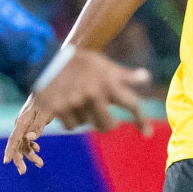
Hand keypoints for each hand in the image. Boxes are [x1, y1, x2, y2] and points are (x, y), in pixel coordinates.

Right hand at [4, 48, 152, 174]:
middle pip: (108, 125)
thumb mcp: (103, 64)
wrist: (46, 58)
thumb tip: (146, 77)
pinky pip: (72, 125)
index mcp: (108, 82)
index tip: (146, 133)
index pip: (131, 104)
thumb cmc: (79, 62)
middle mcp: (94, 94)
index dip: (140, 120)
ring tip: (77, 98)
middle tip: (106, 122)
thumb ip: (123, 75)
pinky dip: (70, 118)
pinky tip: (66, 104)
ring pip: (87, 124)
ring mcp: (76, 103)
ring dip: (85, 116)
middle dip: (108, 125)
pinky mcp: (60, 109)